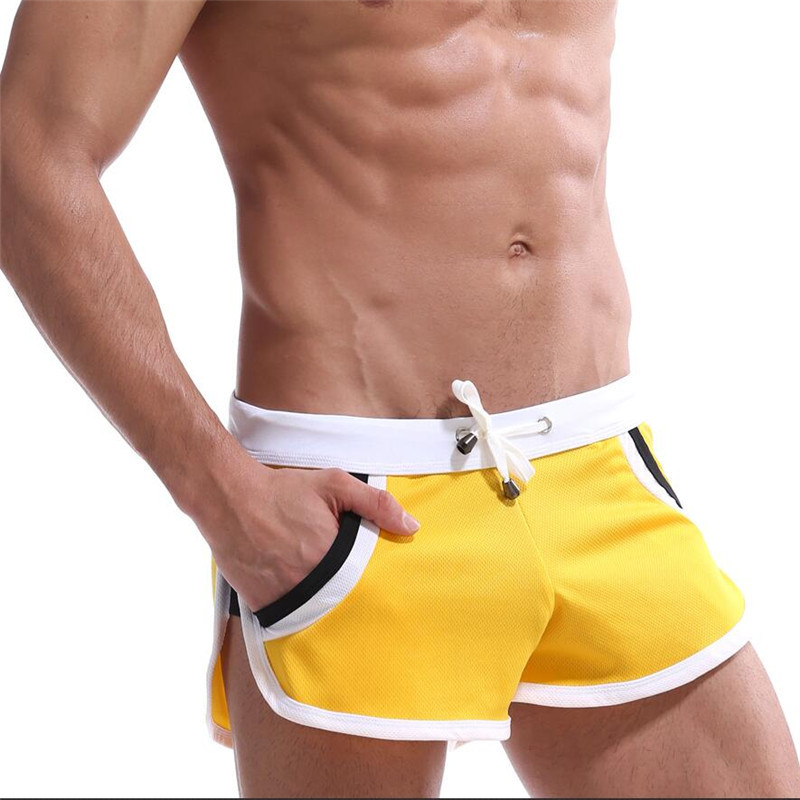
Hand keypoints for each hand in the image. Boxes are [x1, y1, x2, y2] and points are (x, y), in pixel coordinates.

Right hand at [199, 460, 419, 611]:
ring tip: (313, 580)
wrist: (229, 498)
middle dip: (345, 592)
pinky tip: (292, 585)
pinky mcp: (261, 605)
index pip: (366, 584)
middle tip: (336, 575)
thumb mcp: (335, 485)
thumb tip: (411, 526)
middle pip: (342, 601)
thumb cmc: (282, 490)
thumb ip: (376, 504)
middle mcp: (310, 584)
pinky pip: (286, 616)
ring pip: (315, 612)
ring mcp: (284, 597)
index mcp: (333, 558)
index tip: (369, 576)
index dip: (369, 581)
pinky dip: (293, 606)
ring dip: (320, 602)